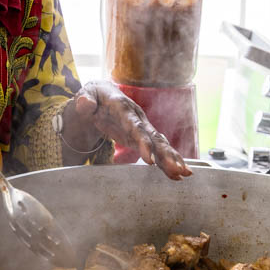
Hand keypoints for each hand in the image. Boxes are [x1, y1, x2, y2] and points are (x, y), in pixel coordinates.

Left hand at [61, 80, 192, 180]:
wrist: (103, 95)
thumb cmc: (94, 96)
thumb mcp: (86, 95)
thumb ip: (85, 100)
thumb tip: (85, 105)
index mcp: (124, 109)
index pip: (136, 127)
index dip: (144, 143)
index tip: (150, 160)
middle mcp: (138, 119)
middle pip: (154, 137)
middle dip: (167, 154)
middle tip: (178, 169)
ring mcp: (142, 129)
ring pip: (160, 144)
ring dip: (172, 158)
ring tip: (185, 173)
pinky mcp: (142, 138)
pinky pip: (156, 150)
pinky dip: (166, 161)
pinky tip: (177, 174)